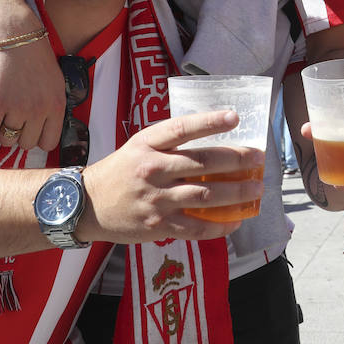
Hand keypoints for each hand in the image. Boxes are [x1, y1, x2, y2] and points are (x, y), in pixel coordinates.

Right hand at [0, 36, 64, 150]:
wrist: (17, 36)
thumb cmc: (37, 59)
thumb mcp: (56, 84)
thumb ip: (53, 108)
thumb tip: (46, 133)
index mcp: (58, 106)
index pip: (49, 143)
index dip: (38, 139)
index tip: (32, 132)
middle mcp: (39, 110)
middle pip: (26, 144)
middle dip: (20, 136)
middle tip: (15, 121)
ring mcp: (17, 108)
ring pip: (7, 140)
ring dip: (3, 131)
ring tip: (4, 116)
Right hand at [80, 110, 265, 243]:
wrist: (85, 205)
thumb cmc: (120, 172)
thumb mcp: (138, 146)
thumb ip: (170, 142)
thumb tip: (213, 135)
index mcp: (147, 145)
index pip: (182, 128)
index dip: (210, 121)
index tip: (235, 117)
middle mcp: (152, 170)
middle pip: (202, 163)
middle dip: (237, 160)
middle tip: (259, 158)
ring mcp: (156, 199)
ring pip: (206, 196)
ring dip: (237, 193)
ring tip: (257, 189)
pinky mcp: (157, 226)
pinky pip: (196, 226)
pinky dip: (220, 225)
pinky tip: (237, 220)